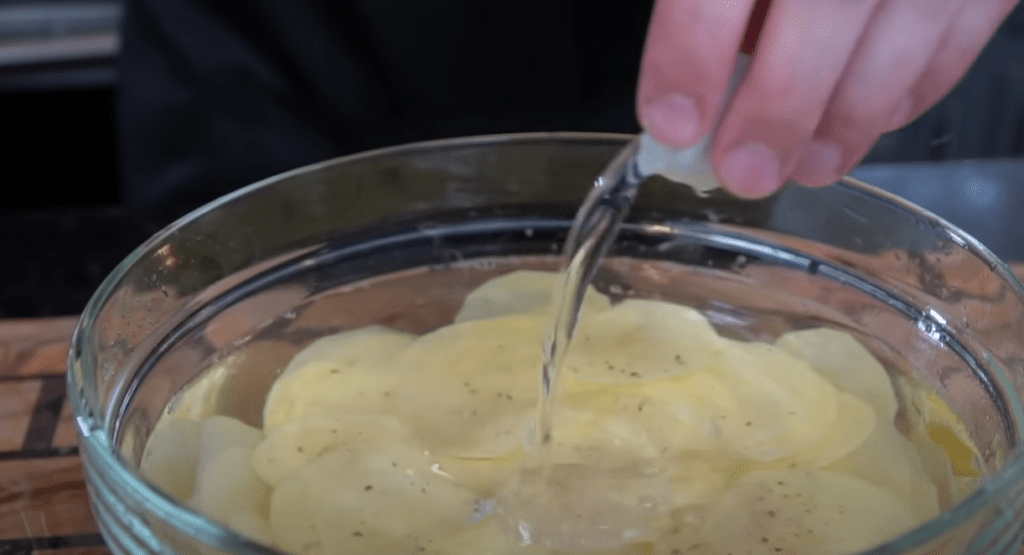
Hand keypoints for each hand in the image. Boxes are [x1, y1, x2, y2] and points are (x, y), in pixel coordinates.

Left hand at [636, 0, 1019, 197]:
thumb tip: (691, 67)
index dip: (692, 49)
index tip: (672, 120)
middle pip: (832, 0)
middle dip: (785, 102)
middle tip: (747, 171)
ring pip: (912, 23)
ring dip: (855, 112)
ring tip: (809, 166)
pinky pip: (965, 21)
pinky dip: (918, 81)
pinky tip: (873, 119)